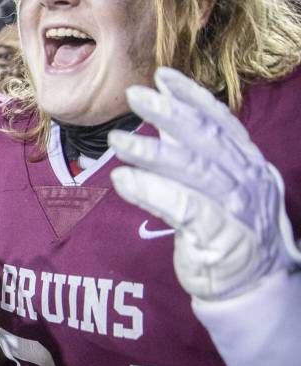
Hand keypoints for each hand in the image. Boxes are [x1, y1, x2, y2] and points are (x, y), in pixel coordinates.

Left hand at [110, 67, 300, 301]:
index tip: (163, 77)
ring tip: (116, 141)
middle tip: (134, 96)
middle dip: (169, 113)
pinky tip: (123, 181)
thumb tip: (166, 120)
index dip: (192, 98)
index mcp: (248, 165)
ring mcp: (236, 210)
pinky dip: (151, 191)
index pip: (221, 123)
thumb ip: (197, 156)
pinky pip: (182, 208)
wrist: (248, 289)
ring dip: (151, 152)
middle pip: (206, 139)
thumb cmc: (225, 233)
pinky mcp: (218, 238)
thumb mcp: (218, 188)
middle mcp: (246, 181)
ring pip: (193, 170)